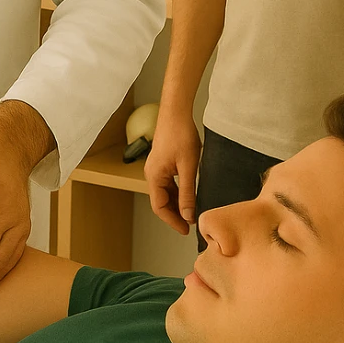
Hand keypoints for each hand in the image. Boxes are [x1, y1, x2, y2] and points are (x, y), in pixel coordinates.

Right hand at [144, 113, 201, 235]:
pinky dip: (177, 193)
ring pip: (165, 193)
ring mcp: (156, 168)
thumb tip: (189, 215)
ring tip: (192, 213)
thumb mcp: (188, 167)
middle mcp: (152, 174)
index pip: (160, 207)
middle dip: (175, 215)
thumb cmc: (181, 135)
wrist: (176, 112)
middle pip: (161, 202)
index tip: (186, 230)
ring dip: (177, 204)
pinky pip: (168, 184)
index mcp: (154, 176)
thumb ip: (188, 193)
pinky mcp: (163, 163)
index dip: (173, 221)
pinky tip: (189, 196)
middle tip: (190, 225)